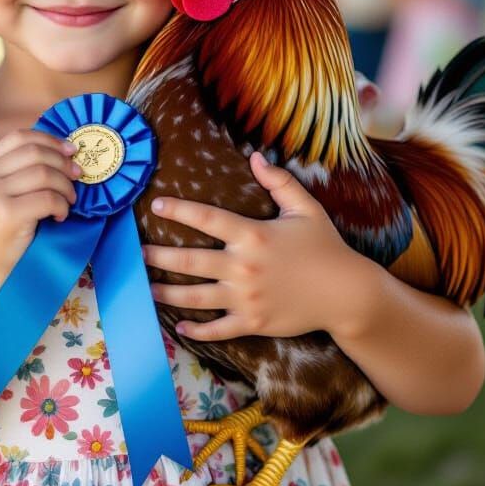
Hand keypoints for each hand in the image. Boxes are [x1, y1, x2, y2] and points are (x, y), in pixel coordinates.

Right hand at [0, 128, 82, 280]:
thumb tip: (67, 150)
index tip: (70, 151)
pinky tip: (60, 216)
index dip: (49, 139)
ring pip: (44, 174)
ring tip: (69, 201)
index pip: (20, 137)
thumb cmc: (3, 229)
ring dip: (65, 187)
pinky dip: (62, 206)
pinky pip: (48, 198)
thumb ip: (23, 169)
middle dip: (63, 163)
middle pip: (35, 153)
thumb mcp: (5, 192)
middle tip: (77, 177)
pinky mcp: (7, 214)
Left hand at [142, 151, 367, 341]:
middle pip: (190, 260)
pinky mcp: (252, 322)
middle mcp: (243, 267)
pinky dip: (196, 329)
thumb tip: (255, 156)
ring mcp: (246, 297)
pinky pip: (217, 328)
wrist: (346, 293)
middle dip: (160, 256)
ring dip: (167, 292)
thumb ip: (279, 181)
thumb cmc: (325, 247)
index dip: (179, 210)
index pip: (207, 218)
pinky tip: (179, 326)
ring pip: (196, 296)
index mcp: (252, 235)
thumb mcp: (306, 208)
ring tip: (147, 287)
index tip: (157, 206)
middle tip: (138, 253)